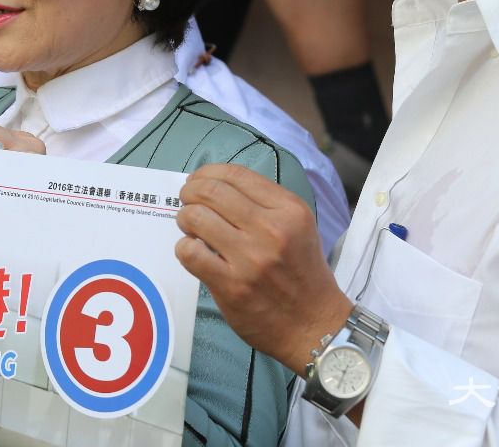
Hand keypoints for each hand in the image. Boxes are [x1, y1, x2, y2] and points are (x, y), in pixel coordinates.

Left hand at [174, 163, 352, 373]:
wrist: (314, 326)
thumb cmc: (302, 274)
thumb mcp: (298, 227)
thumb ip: (264, 203)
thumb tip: (215, 185)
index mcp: (289, 210)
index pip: (235, 175)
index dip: (207, 173)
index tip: (198, 181)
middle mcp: (271, 230)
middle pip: (211, 191)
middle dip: (190, 192)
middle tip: (187, 201)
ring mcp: (250, 259)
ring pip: (195, 218)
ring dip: (185, 219)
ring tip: (190, 227)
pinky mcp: (232, 285)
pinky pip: (189, 253)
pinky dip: (184, 248)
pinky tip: (194, 253)